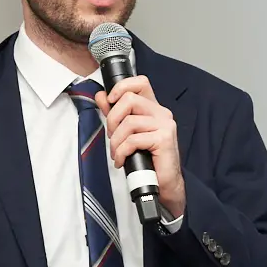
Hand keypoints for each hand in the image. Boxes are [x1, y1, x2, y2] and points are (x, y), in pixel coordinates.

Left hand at [97, 76, 184, 217]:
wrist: (165, 183)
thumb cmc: (149, 160)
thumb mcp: (128, 133)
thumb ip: (115, 113)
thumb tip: (101, 96)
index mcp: (153, 109)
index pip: (140, 82)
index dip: (121, 87)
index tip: (110, 100)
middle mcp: (161, 113)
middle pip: (129, 100)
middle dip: (112, 119)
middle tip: (112, 136)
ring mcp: (165, 125)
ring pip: (129, 122)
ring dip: (116, 141)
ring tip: (117, 153)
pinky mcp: (164, 139)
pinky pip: (133, 140)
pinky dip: (122, 152)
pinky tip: (123, 160)